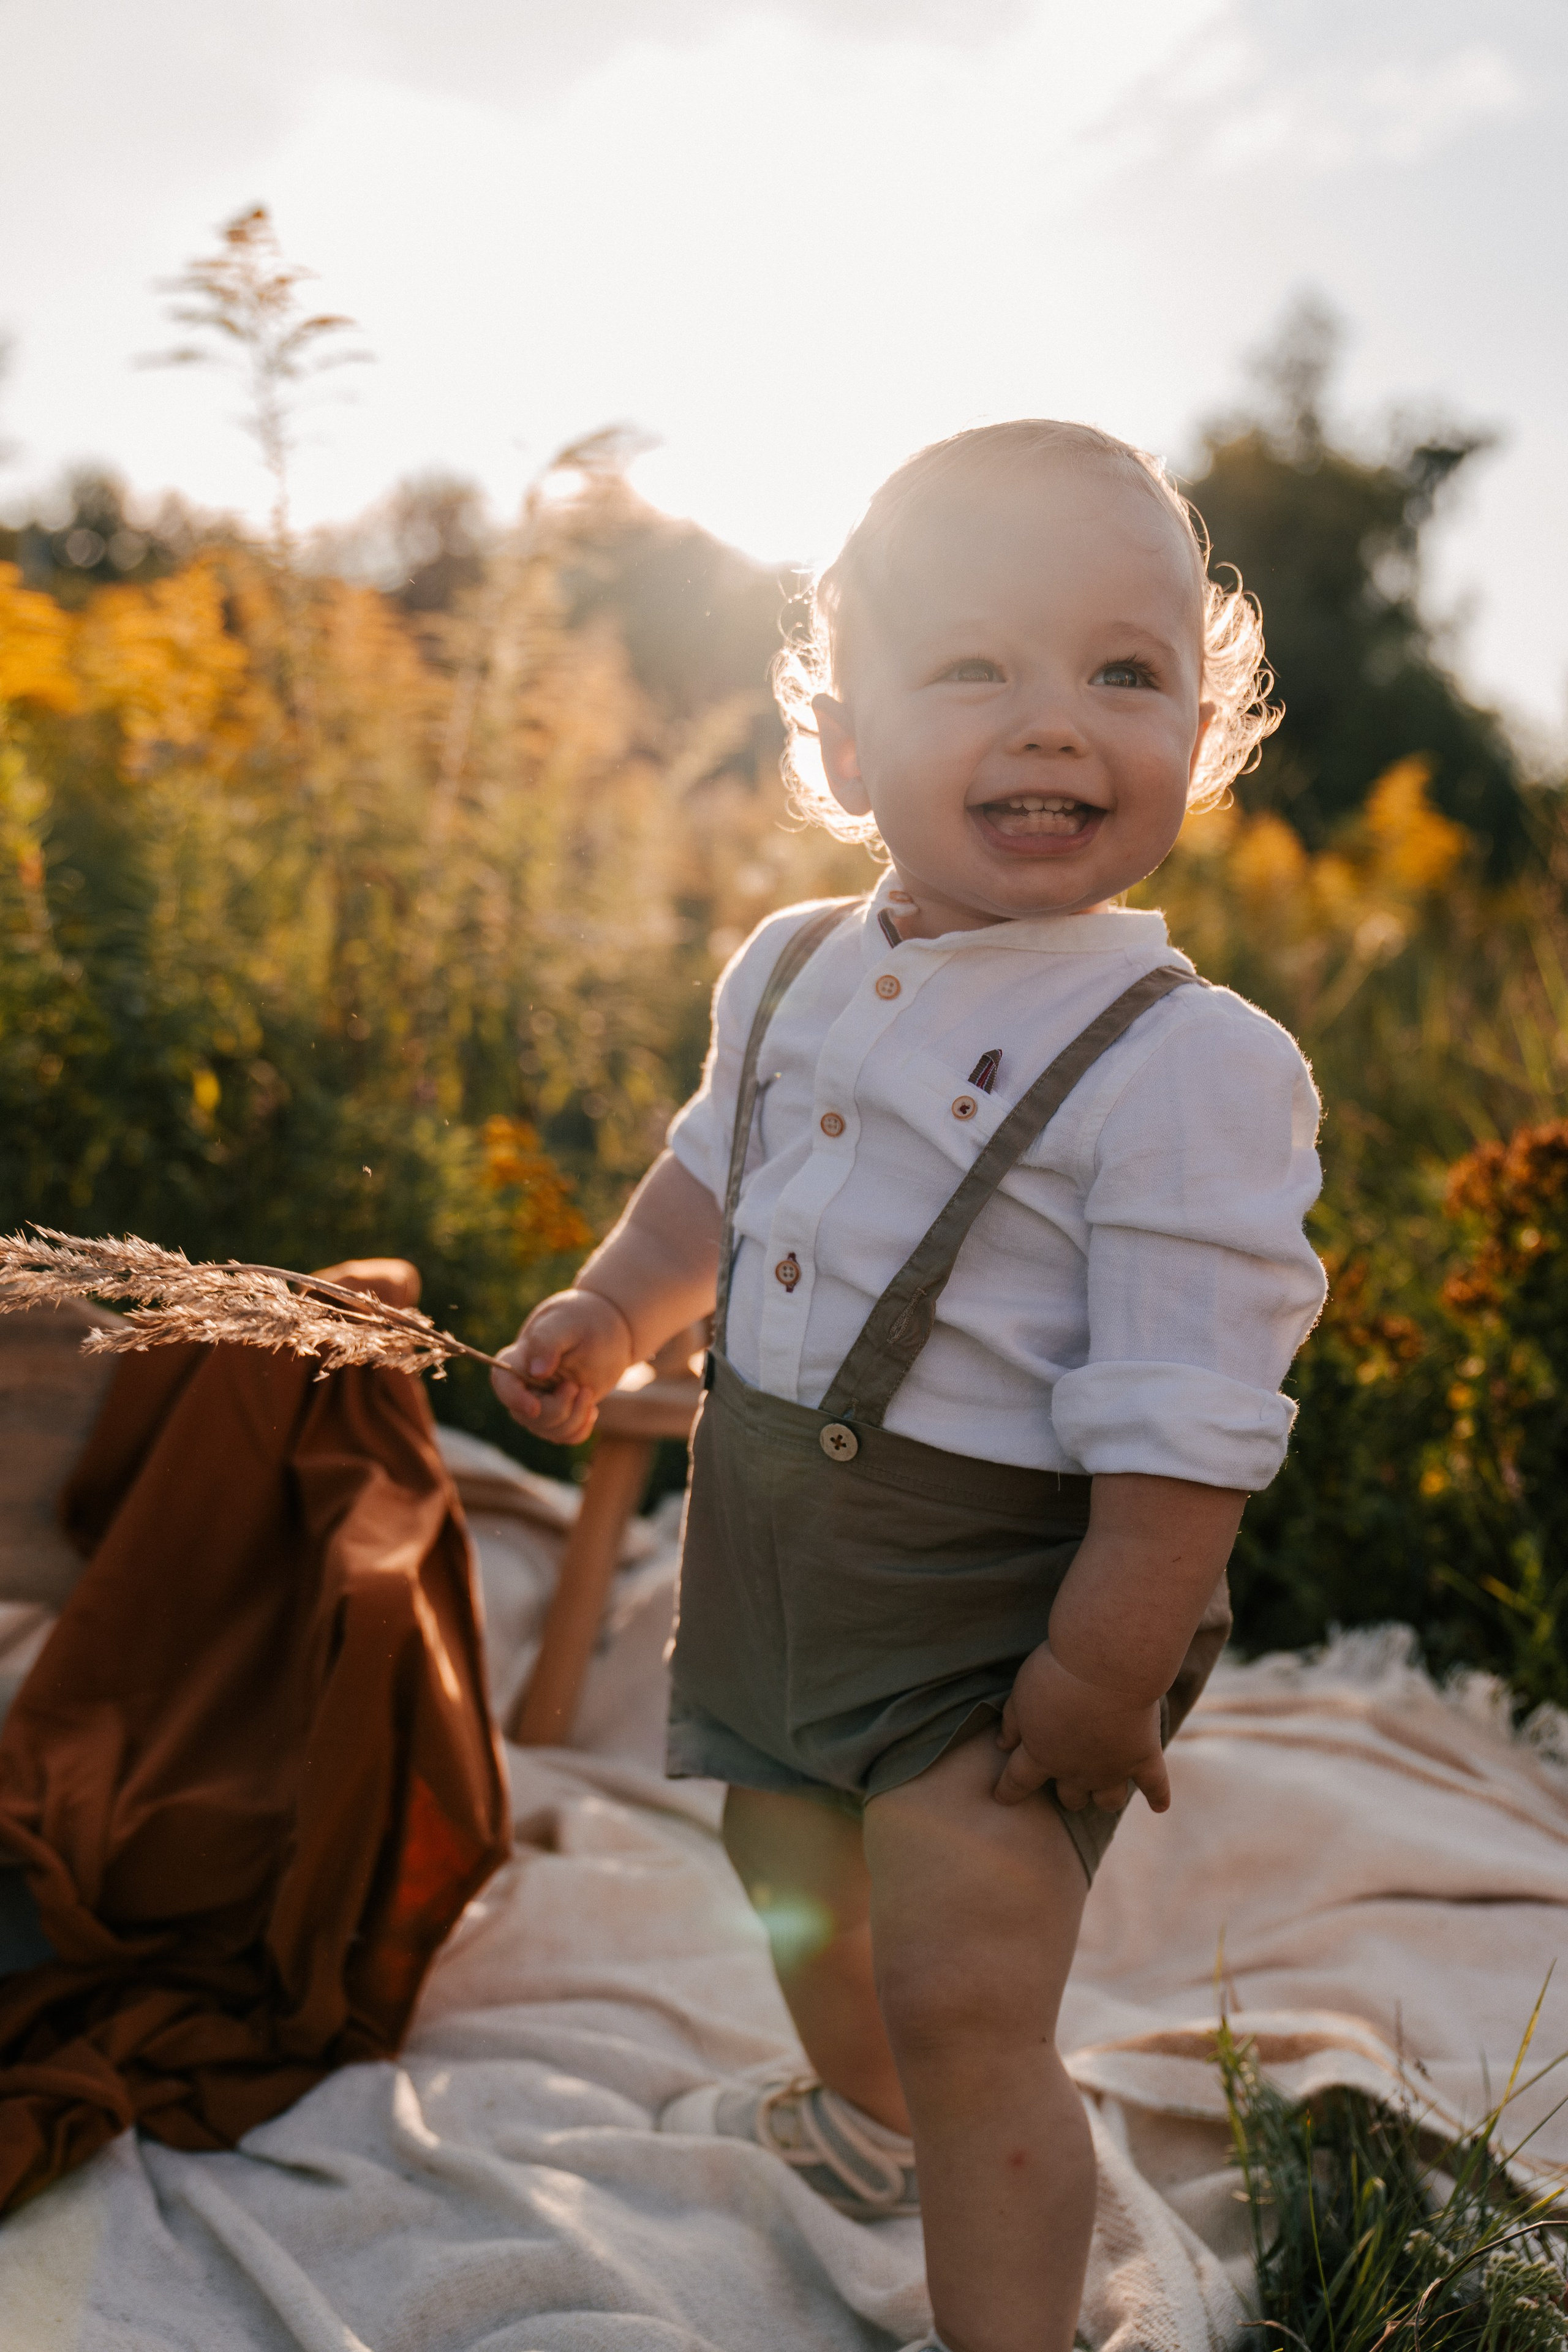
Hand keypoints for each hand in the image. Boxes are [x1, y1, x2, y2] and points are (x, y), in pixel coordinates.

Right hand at [491, 1288, 633, 1445]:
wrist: (605, 1331)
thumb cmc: (581, 1322)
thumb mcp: (567, 1325)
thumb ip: (548, 1342)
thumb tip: (536, 1372)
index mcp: (518, 1360)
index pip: (503, 1384)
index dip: (514, 1400)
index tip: (534, 1407)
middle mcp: (524, 1387)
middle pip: (529, 1416)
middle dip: (559, 1408)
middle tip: (578, 1386)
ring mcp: (541, 1404)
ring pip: (548, 1430)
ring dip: (574, 1418)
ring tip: (587, 1392)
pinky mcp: (560, 1415)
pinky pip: (564, 1437)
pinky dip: (581, 1429)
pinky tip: (592, 1410)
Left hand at [993, 1641, 1168, 1814]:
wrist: (1106, 1667)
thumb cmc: (1056, 1673)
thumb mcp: (1020, 1692)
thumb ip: (1011, 1722)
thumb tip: (1001, 1743)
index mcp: (1041, 1754)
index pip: (1018, 1781)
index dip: (1008, 1791)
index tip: (1001, 1797)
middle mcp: (1076, 1771)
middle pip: (1070, 1797)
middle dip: (1067, 1793)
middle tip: (1068, 1780)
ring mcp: (1112, 1769)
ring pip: (1108, 1800)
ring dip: (1104, 1798)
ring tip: (1104, 1793)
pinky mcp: (1144, 1758)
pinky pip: (1155, 1786)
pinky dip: (1158, 1797)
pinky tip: (1159, 1806)